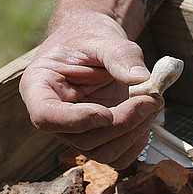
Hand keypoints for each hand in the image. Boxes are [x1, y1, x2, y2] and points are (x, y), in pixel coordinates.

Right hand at [19, 10, 162, 168]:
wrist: (96, 43)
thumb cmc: (90, 37)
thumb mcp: (103, 37)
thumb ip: (120, 55)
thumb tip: (141, 78)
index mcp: (39, 87)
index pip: (46, 116)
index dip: (76, 121)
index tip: (106, 113)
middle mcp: (55, 116)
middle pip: (83, 140)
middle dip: (122, 123)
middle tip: (151, 98)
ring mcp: (76, 132)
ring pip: (103, 152)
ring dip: (133, 133)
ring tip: (153, 102)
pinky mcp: (98, 138)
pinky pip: (117, 156)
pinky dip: (137, 141)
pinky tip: (147, 117)